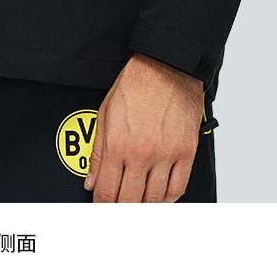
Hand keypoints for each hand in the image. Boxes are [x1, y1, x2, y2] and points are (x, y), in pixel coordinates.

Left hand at [84, 52, 202, 201]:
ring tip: (137, 206)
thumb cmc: (136, 84)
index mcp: (117, 144)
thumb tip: (90, 180)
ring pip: (154, 200)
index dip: (101, 206)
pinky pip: (178, 187)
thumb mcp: (105, 114)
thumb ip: (97, 152)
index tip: (100, 209)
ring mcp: (166, 154)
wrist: (166, 65)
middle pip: (129, 201)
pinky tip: (161, 199)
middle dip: (120, 211)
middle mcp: (141, 153)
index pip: (106, 191)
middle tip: (117, 211)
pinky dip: (169, 199)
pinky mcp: (186, 151)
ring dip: (144, 208)